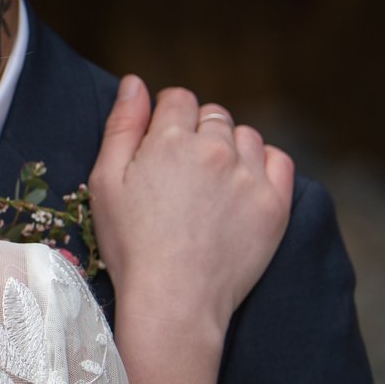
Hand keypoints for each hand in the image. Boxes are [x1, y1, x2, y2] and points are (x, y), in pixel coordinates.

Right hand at [87, 77, 293, 333]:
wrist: (173, 301)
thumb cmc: (131, 246)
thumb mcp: (106, 183)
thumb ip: (121, 126)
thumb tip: (134, 82)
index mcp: (170, 140)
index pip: (178, 99)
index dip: (167, 120)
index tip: (160, 148)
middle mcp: (214, 148)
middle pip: (213, 114)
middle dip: (197, 133)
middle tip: (183, 175)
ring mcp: (249, 175)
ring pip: (245, 136)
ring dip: (229, 149)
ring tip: (211, 186)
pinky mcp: (275, 203)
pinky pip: (278, 160)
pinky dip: (263, 166)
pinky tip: (242, 188)